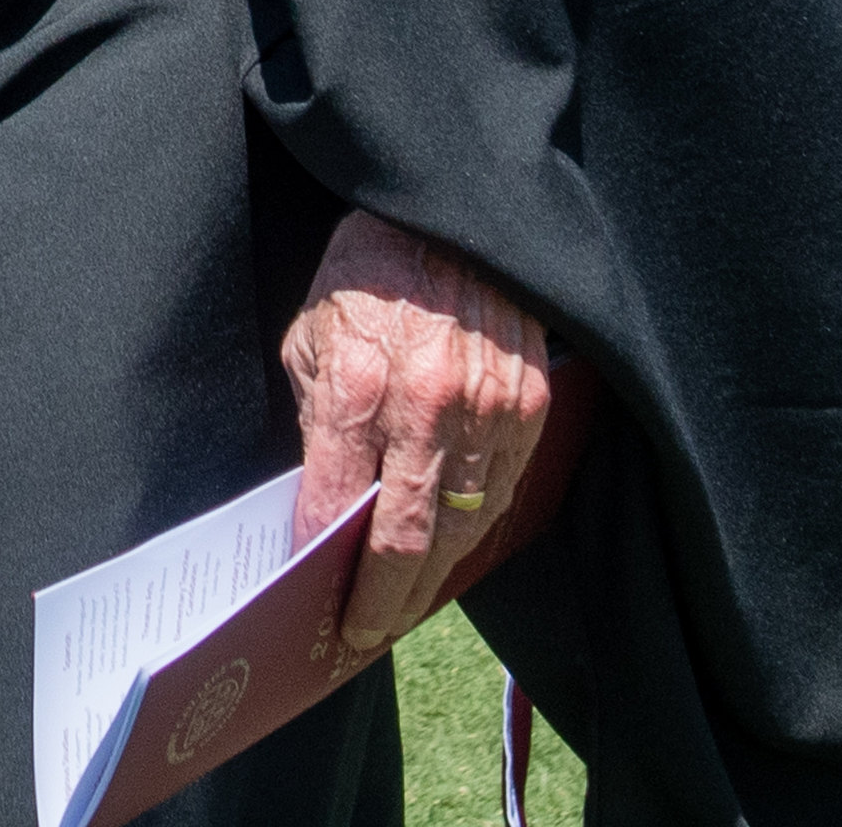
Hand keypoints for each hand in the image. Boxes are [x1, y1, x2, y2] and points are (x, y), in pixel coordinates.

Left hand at [278, 208, 556, 661]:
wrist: (444, 210)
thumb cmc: (367, 272)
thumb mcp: (311, 337)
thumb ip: (316, 423)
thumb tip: (323, 505)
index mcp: (357, 381)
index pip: (336, 505)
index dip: (325, 564)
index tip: (315, 601)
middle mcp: (426, 402)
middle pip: (406, 538)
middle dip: (381, 597)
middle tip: (362, 631)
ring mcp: (487, 407)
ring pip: (462, 527)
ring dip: (431, 575)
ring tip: (402, 602)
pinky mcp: (530, 404)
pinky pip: (501, 491)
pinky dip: (473, 527)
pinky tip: (448, 547)